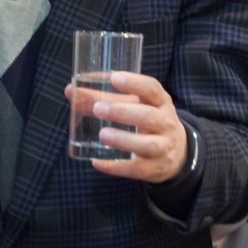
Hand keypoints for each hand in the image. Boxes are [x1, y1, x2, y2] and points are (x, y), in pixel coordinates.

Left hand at [66, 71, 187, 182]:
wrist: (177, 153)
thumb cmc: (147, 120)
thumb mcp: (135, 105)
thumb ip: (104, 97)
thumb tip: (70, 90)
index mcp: (161, 102)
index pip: (152, 89)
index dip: (135, 83)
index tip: (114, 78)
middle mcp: (166, 123)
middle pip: (149, 117)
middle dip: (123, 112)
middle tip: (98, 109)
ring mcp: (162, 147)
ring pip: (146, 144)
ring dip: (123, 139)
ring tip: (102, 134)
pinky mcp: (154, 168)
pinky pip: (136, 169)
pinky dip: (116, 167)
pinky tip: (97, 162)